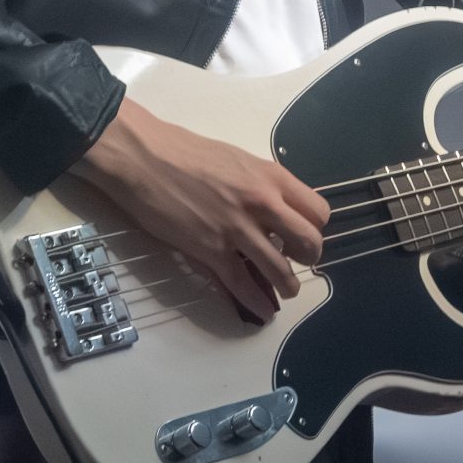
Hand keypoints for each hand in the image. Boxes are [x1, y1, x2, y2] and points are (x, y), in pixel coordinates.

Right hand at [73, 97, 330, 322]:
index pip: (318, 210)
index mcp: (271, 177)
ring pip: (280, 270)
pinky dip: (256, 301)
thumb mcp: (238, 160)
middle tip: (297, 260)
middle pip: (309, 242)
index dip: (314, 226)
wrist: (144, 158)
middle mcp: (262, 203)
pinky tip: (263, 310)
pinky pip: (243, 284)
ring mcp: (237, 229)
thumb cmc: (185, 152)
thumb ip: (260, 184)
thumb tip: (273, 206)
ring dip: (287, 286)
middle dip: (309, 257)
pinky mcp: (211, 251)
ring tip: (285, 290)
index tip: (302, 232)